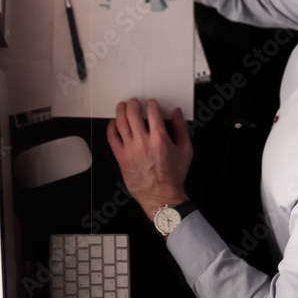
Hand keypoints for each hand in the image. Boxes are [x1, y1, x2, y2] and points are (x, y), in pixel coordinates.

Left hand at [106, 99, 192, 221]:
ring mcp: (130, 150)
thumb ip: (181, 128)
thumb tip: (176, 112)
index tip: (151, 103)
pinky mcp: (121, 158)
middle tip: (134, 101)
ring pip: (120, 123)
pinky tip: (114, 123)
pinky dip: (111, 127)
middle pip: (133, 113)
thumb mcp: (186, 150)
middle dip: (133, 103)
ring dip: (120, 111)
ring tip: (122, 106)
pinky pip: (111, 138)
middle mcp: (143, 142)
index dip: (151, 103)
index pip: (152, 111)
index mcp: (159, 139)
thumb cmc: (174, 175)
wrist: (162, 196)